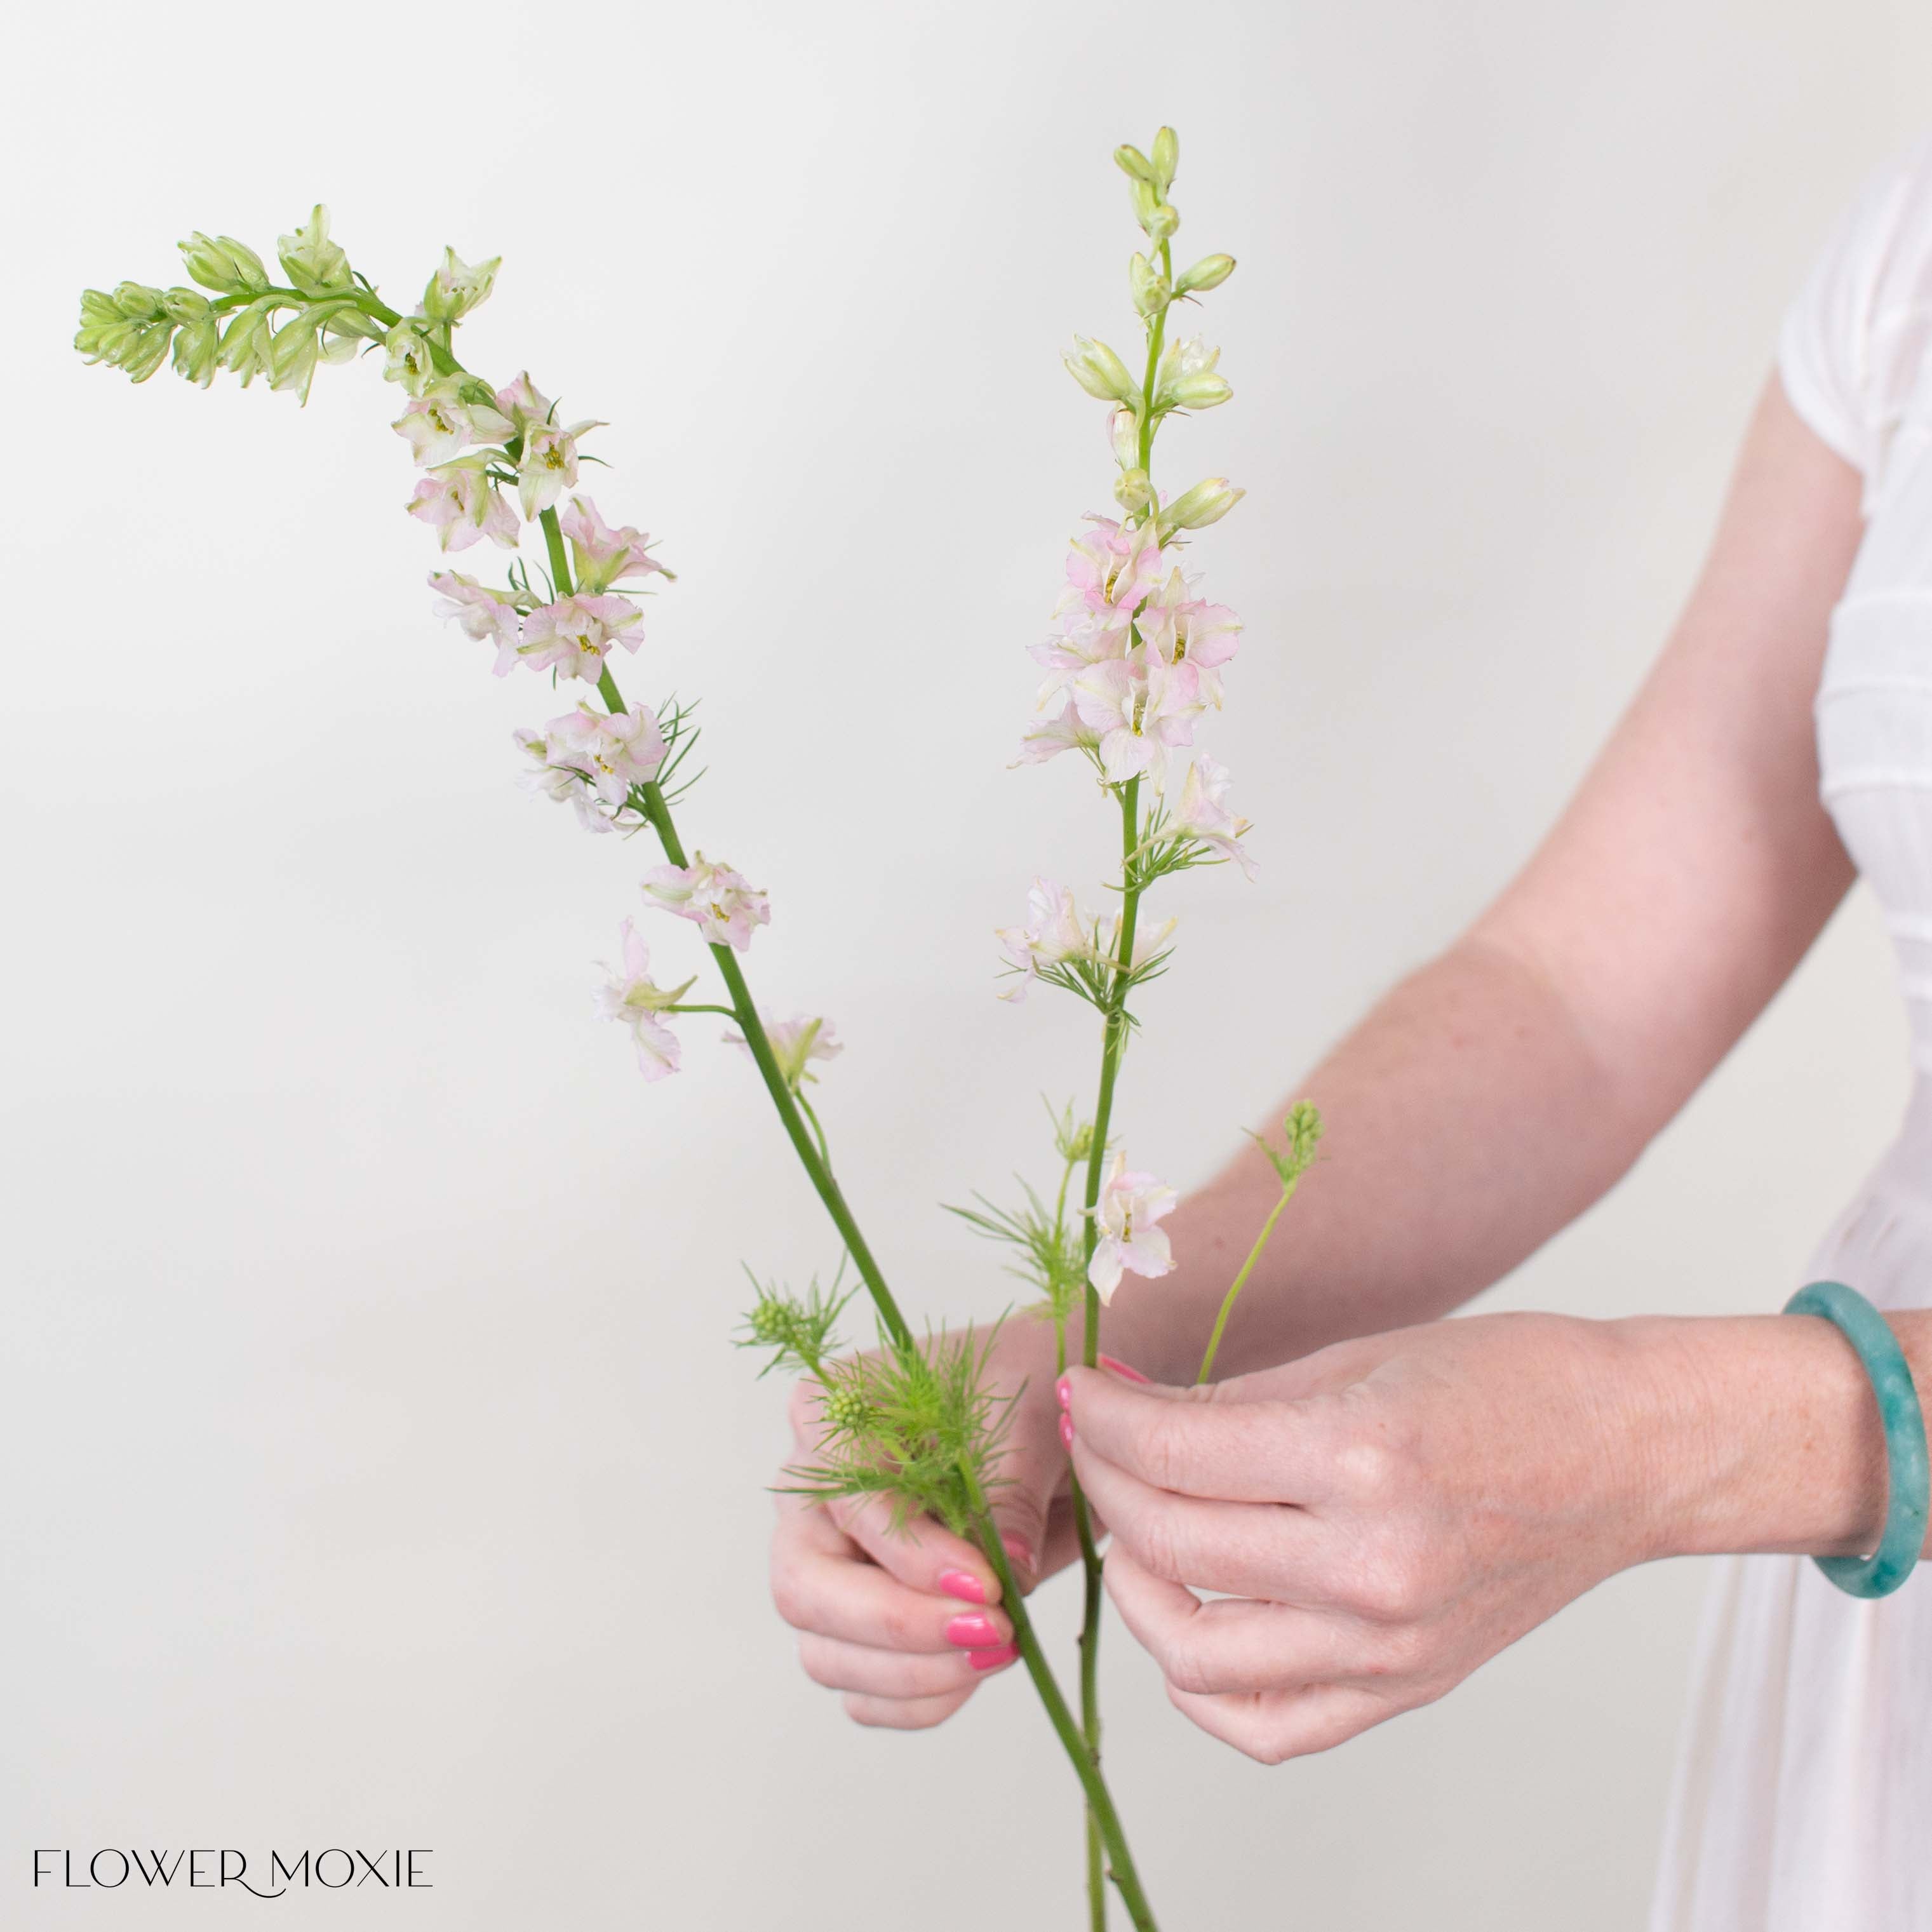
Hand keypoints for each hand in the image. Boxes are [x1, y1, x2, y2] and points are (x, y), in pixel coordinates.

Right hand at [768, 1316, 1087, 1728]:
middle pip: (804, 1588)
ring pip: (825, 1651)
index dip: (909, 1553)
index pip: (843, 1499)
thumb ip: (1010, 1490)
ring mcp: (827, 1568)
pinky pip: (861, 1689)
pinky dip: (918, 1700)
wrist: (1049, 1427)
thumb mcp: (1030, 1419)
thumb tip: (1009, 1571)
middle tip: (991, 1632)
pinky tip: (976, 1673)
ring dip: (913, 1673)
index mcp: (831, 1418)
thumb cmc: (1025, 1395)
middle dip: (897, 1624)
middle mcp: (811, 1498)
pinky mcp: (858, 1625)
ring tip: (1001, 1650)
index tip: (986, 1584)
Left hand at [1061, 1313, 1682, 1762]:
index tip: (1081, 1393)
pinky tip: (1185, 1625)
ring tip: (1134, 1529)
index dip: (1105, 1419)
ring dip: (1138, 1586)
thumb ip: (1230, 1401)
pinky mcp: (1409, 1686)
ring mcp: (1392, 1644)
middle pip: (1173, 1544)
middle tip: (1097, 1441)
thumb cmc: (1508, 1382)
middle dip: (1106, 1480)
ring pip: (1199, 1653)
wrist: (1628, 1451)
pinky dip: (1204, 1688)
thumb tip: (1123, 1407)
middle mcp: (1373, 1566)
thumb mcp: (1357, 1360)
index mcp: (1363, 1459)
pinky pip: (1270, 1725)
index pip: (1175, 1454)